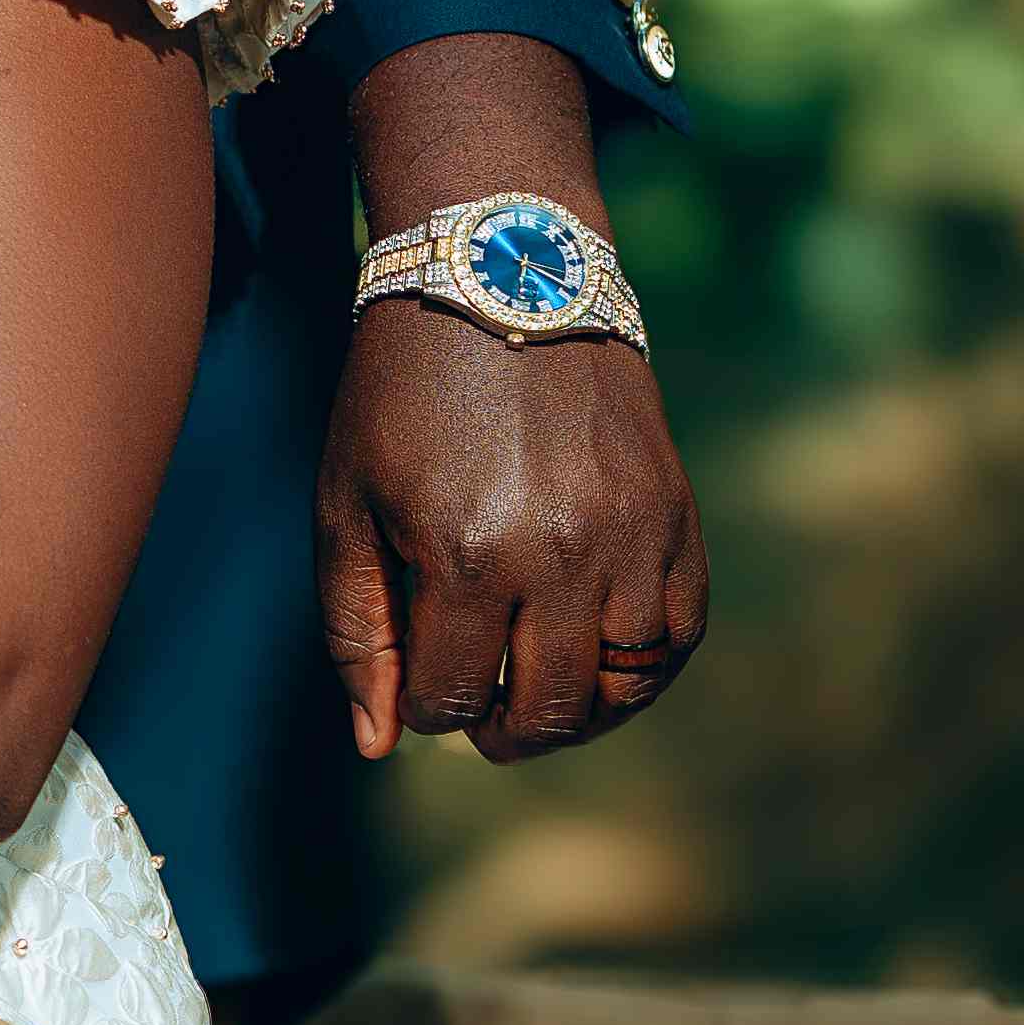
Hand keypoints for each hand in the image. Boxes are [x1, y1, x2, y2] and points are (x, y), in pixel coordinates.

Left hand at [315, 307, 707, 765]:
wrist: (502, 280)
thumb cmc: (401, 394)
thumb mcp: (345, 504)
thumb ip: (357, 630)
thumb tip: (378, 744)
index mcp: (463, 553)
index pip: (449, 700)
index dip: (427, 711)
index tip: (420, 684)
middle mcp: (559, 553)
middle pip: (542, 710)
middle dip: (500, 731)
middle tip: (481, 717)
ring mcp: (630, 534)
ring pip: (622, 688)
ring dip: (576, 711)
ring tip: (538, 692)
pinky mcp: (675, 513)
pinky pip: (679, 634)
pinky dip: (644, 669)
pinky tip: (600, 662)